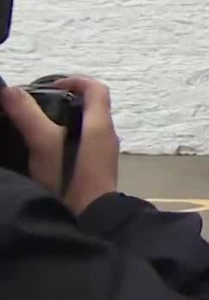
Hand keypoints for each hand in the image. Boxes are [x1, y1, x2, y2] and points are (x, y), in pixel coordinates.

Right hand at [0, 76, 119, 215]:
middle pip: (91, 105)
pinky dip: (67, 137)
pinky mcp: (98, 168)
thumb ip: (27, 115)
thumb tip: (10, 91)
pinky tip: (44, 149)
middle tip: (36, 106)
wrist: (91, 219)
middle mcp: (107, 135)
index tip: (49, 86)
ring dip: (63, 119)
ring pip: (86, 125)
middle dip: (64, 99)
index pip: (96, 88)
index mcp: (100, 124)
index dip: (74, 79)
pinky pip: (84, 142)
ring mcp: (104, 153)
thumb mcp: (43, 143)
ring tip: (35, 126)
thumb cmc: (70, 178)